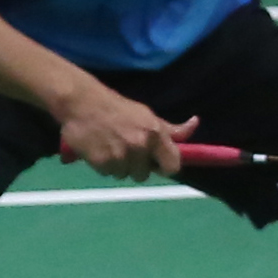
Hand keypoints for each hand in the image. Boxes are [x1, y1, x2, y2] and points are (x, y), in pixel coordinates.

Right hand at [51, 83, 198, 180]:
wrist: (82, 102)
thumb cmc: (118, 108)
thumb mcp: (148, 115)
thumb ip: (172, 129)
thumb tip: (195, 123)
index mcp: (155, 134)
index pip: (172, 166)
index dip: (164, 167)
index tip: (156, 163)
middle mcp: (139, 146)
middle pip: (144, 175)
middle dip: (137, 165)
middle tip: (126, 148)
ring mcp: (120, 156)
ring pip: (124, 175)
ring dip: (119, 166)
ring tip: (111, 146)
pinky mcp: (101, 163)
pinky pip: (108, 174)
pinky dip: (104, 165)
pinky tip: (99, 149)